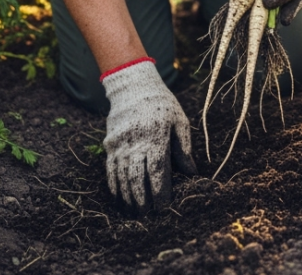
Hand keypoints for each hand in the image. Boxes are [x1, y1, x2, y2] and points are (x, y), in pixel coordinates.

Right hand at [101, 60, 196, 211]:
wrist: (133, 87)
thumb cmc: (162, 105)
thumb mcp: (179, 121)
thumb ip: (183, 148)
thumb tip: (192, 173)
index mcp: (156, 137)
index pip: (157, 170)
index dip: (160, 191)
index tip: (164, 206)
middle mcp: (136, 143)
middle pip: (137, 177)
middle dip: (143, 199)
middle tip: (148, 215)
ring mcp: (120, 145)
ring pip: (122, 176)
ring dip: (128, 196)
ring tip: (135, 211)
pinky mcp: (110, 145)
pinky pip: (110, 169)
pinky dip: (115, 185)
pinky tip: (120, 197)